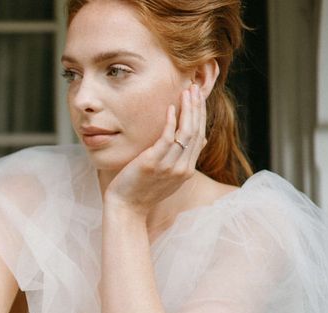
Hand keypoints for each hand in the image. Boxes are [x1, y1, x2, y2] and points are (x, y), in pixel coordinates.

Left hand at [104, 84, 206, 214]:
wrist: (126, 208)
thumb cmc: (142, 191)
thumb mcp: (169, 176)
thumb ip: (183, 159)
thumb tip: (201, 141)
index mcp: (186, 170)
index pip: (199, 136)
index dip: (200, 115)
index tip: (198, 97)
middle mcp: (182, 168)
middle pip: (196, 131)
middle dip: (197, 107)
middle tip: (194, 87)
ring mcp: (169, 166)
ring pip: (186, 132)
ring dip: (187, 109)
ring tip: (186, 91)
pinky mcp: (153, 163)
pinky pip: (168, 137)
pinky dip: (171, 121)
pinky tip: (170, 107)